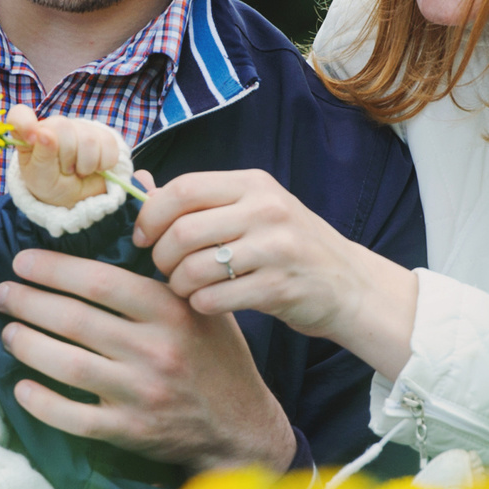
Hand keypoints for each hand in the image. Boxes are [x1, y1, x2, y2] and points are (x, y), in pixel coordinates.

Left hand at [0, 250, 297, 470]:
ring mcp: (142, 393)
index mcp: (170, 310)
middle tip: (2, 293)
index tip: (22, 262)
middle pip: (74, 320)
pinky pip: (74, 418)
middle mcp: (155, 350)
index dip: (53, 269)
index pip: (100, 281)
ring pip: (67, 365)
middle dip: (27, 303)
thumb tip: (144, 183)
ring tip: (8, 332)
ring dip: (27, 345)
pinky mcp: (132, 430)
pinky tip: (21, 387)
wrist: (241, 425)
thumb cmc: (215, 354)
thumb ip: (165, 246)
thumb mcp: (198, 298)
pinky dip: (41, 402)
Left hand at [7, 105, 127, 207]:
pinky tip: (95, 168)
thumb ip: (41, 155)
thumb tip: (44, 133)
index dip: (25, 122)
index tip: (31, 140)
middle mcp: (55, 125)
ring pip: (88, 139)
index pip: (20, 115)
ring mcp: (80, 128)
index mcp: (31, 134)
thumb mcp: (40, 177)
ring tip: (79, 171)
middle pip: (62, 126)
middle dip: (65, 157)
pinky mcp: (104, 136)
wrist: (77, 198)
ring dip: (84, 165)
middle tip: (64, 170)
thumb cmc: (51, 185)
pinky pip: (107, 146)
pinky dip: (102, 165)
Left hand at [133, 169, 419, 381]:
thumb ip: (201, 200)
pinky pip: (215, 298)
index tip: (143, 237)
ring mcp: (276, 249)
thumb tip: (140, 187)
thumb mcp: (253, 209)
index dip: (151, 216)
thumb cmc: (289, 246)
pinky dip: (201, 304)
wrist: (348, 284)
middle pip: (182, 232)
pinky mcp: (279, 288)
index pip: (183, 189)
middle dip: (161, 257)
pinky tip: (208, 302)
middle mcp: (266, 210)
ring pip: (194, 268)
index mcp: (253, 184)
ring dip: (178, 285)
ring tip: (186, 288)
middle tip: (165, 270)